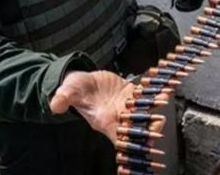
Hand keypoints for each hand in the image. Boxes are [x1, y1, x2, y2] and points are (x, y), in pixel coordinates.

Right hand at [49, 71, 166, 142]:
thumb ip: (63, 99)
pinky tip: (164, 86)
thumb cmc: (74, 89)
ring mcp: (126, 104)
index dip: (132, 140)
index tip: (143, 141)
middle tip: (161, 121)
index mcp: (103, 121)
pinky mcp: (131, 92)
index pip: (120, 136)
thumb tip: (55, 105)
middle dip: (149, 125)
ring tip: (164, 99)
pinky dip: (154, 91)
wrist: (81, 80)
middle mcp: (117, 115)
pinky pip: (145, 94)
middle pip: (137, 126)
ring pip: (143, 110)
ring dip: (155, 107)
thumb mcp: (67, 92)